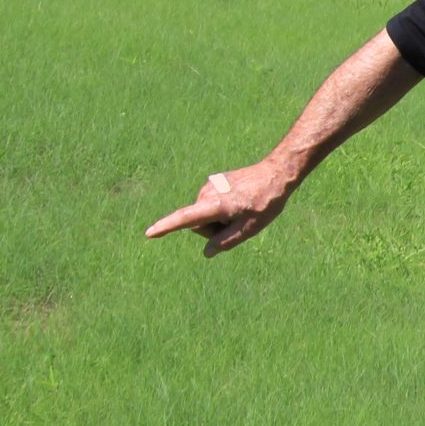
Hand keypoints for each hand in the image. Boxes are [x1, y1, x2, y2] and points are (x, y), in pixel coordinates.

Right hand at [145, 160, 292, 255]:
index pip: (185, 219)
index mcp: (214, 205)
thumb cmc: (265, 203)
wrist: (275, 174)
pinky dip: (221, 209)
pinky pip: (210, 204)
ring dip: (218, 218)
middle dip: (213, 229)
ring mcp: (209, 186)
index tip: (149, 233)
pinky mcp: (213, 182)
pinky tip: (240, 203)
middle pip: (198, 223)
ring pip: (204, 214)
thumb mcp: (249, 228)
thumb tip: (207, 252)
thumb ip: (225, 241)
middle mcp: (206, 193)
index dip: (166, 227)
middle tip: (239, 222)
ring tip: (242, 210)